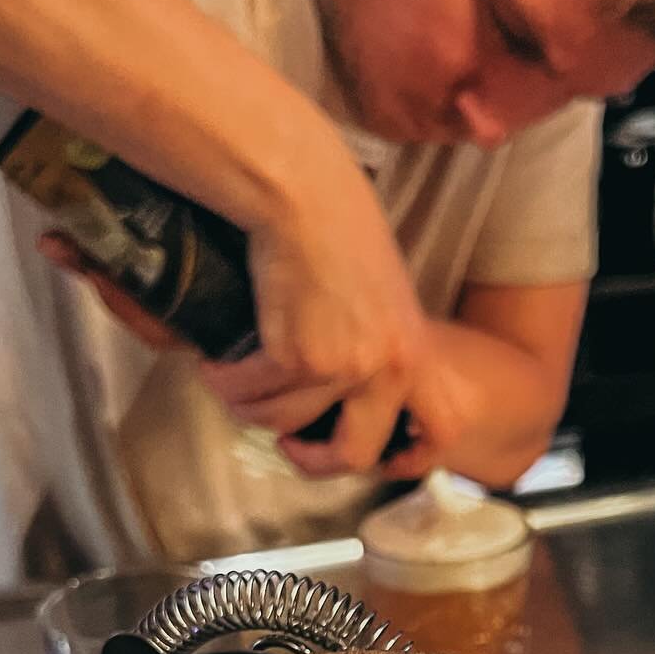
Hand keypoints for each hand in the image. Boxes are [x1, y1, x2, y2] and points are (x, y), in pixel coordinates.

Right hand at [210, 145, 438, 474]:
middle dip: (312, 459)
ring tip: (234, 379)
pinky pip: (249, 394)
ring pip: (284, 421)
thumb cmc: (336, 228)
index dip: (407, 457)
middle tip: (286, 442)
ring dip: (250, 407)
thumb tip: (349, 389)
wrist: (301, 194)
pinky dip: (225, 382)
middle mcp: (390, 368)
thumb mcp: (381, 295)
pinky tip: (215, 362)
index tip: (371, 453)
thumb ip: (377, 344)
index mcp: (417, 351)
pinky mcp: (295, 357)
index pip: (440, 431)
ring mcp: (344, 368)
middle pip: (356, 455)